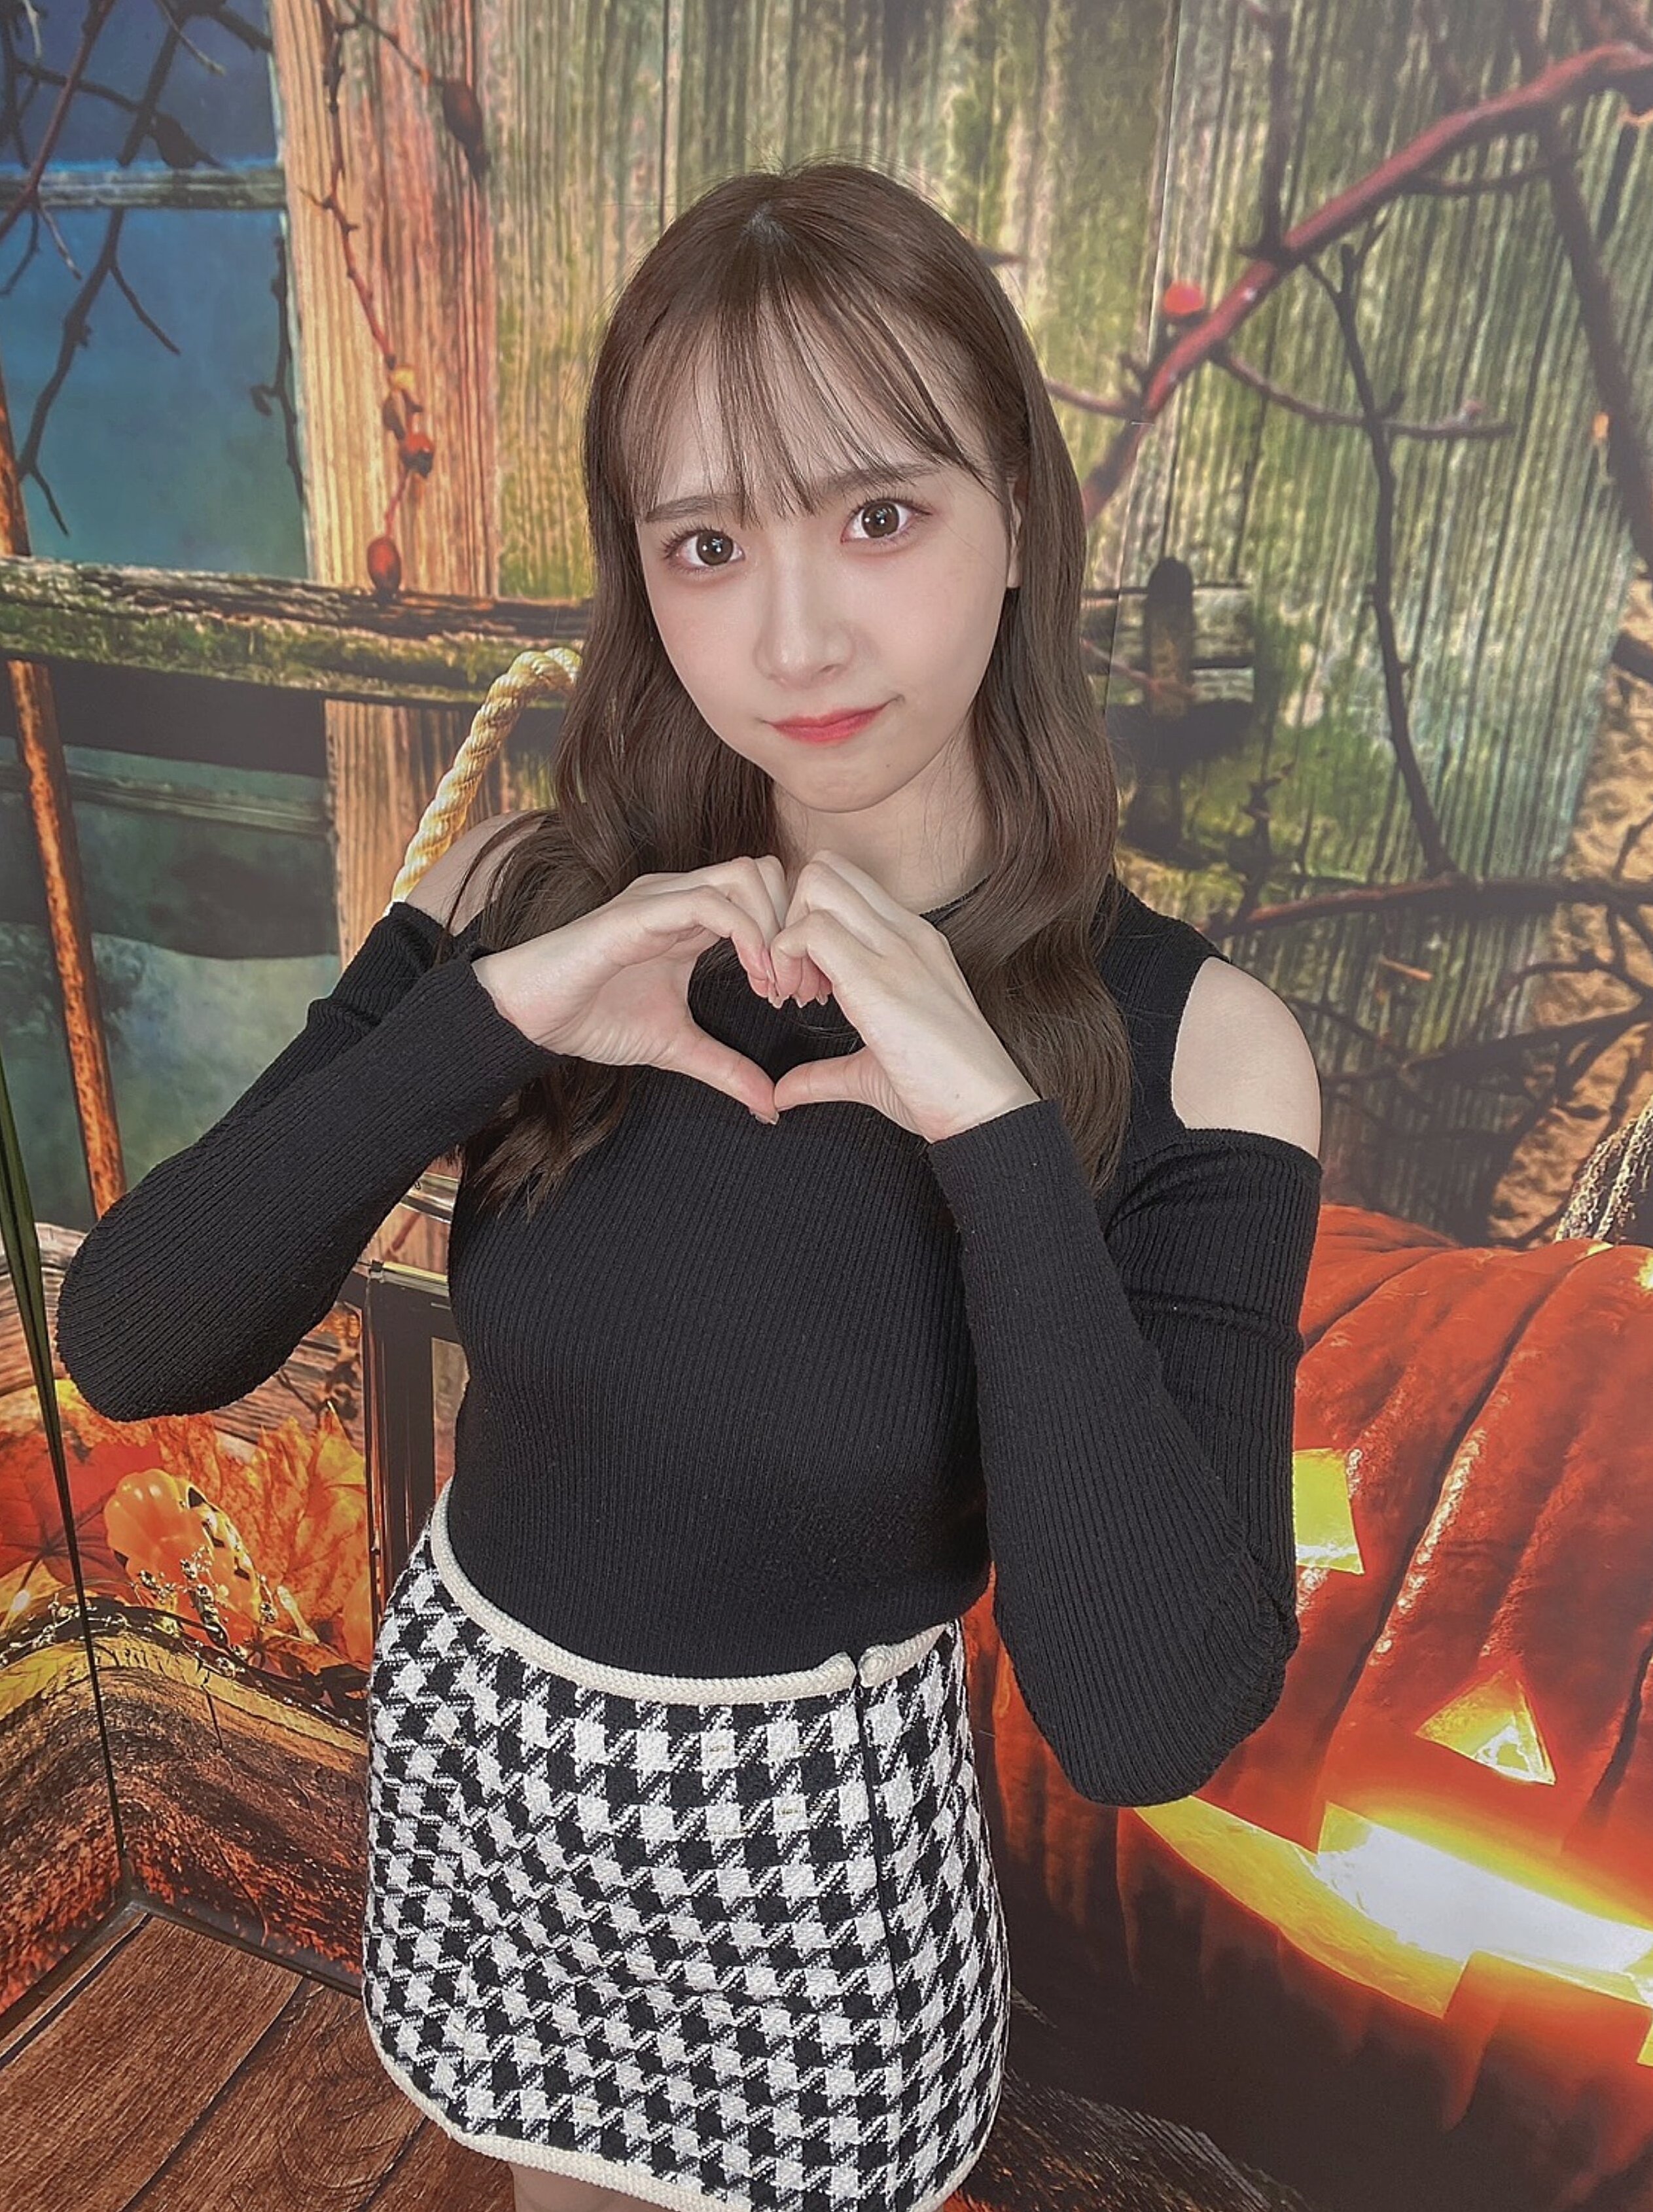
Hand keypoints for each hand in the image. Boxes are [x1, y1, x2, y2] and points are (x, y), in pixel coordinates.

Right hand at [472, 857, 828, 1122]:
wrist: (531, 1016)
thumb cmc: (594, 1018)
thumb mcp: (676, 1047)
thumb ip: (725, 1068)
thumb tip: (771, 1107)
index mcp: (693, 919)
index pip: (766, 895)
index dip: (793, 938)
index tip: (798, 995)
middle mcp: (682, 897)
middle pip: (766, 872)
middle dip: (792, 926)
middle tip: (792, 988)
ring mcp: (661, 899)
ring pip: (745, 876)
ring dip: (772, 928)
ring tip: (772, 985)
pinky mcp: (639, 914)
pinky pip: (708, 901)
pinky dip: (745, 932)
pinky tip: (752, 975)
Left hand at [766, 852, 1039, 1141]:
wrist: (985, 1110)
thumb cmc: (940, 1091)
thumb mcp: (872, 1070)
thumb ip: (824, 1072)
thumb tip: (783, 1093)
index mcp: (912, 943)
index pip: (846, 885)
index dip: (808, 921)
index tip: (805, 979)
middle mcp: (905, 933)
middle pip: (826, 869)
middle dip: (790, 915)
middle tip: (791, 976)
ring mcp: (895, 949)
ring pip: (817, 885)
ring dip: (786, 933)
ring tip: (793, 991)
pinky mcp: (877, 978)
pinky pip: (812, 931)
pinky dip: (785, 957)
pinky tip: (795, 1000)